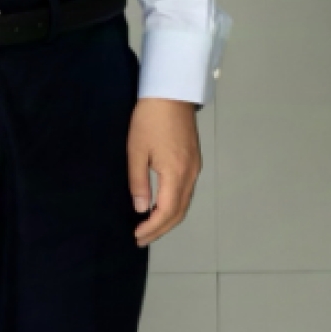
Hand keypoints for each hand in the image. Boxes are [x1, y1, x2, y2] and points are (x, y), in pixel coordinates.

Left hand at [128, 98, 202, 244]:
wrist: (171, 93)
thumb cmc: (150, 118)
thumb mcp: (136, 150)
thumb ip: (138, 182)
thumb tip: (141, 208)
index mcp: (176, 173)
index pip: (167, 212)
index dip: (152, 227)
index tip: (136, 236)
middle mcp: (190, 174)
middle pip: (179, 212)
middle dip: (160, 229)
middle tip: (141, 239)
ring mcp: (194, 167)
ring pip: (184, 203)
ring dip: (168, 219)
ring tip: (149, 228)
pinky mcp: (193, 161)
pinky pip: (186, 191)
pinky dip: (174, 205)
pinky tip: (161, 207)